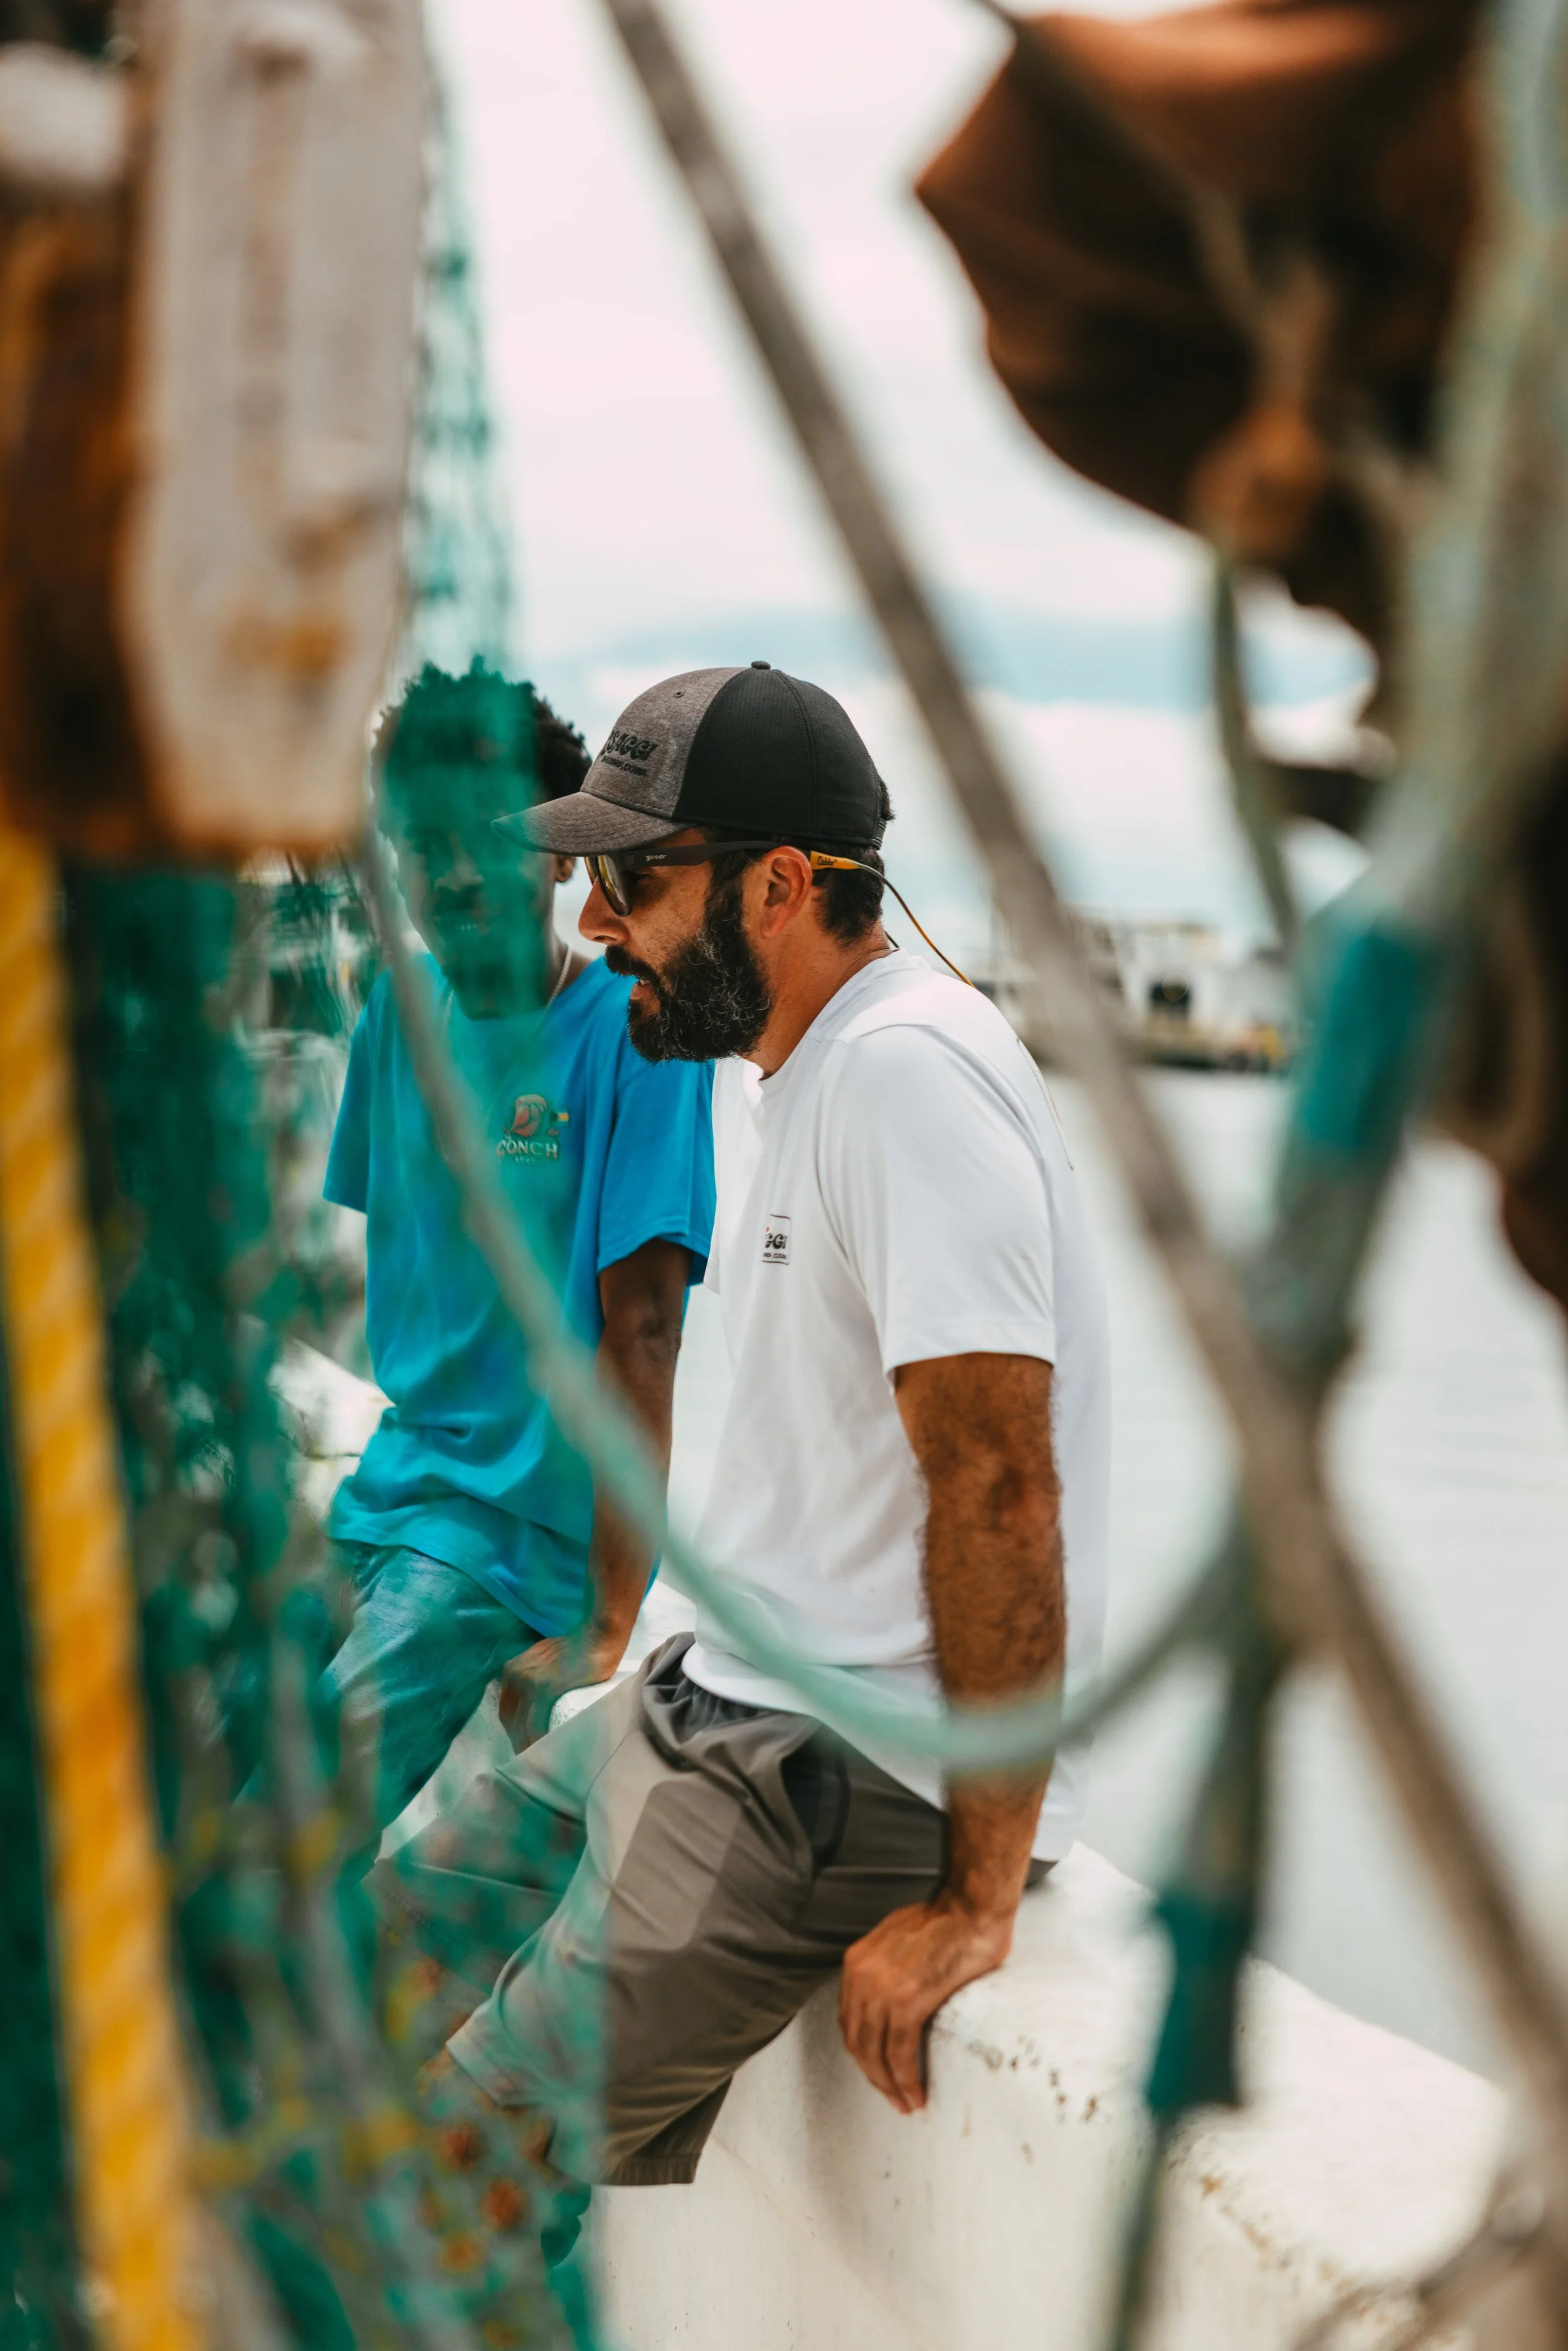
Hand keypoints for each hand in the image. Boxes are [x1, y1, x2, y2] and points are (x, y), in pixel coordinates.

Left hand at [498, 1627, 626, 1749]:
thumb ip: (536, 1672)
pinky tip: (544, 1749)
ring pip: (520, 1724)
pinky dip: (536, 1739)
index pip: (506, 1707)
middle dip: (517, 1739)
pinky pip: (534, 1722)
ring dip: (526, 1744)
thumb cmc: (579, 1648)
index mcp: (513, 1668)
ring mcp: (528, 1680)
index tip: (524, 1743)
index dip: (513, 1729)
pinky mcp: (545, 1688)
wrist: (599, 1635)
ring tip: (538, 1759)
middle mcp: (514, 1673)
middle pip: (509, 1718)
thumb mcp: (546, 1658)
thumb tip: (537, 1697)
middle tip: (532, 1756)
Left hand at [838, 1890, 1014, 2114]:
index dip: (864, 2054)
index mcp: (857, 1962)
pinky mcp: (908, 1999)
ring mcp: (882, 1988)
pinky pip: (899, 2052)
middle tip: (895, 2098)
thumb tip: (890, 2004)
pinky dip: (906, 2079)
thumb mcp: (898, 1943)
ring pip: (875, 2053)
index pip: (850, 2021)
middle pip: (858, 2042)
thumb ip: (886, 1971)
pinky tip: (917, 2093)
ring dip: (890, 2085)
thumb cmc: (946, 1922)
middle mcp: (861, 1975)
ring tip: (908, 2102)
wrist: (971, 1905)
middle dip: (874, 2076)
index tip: (881, 2073)